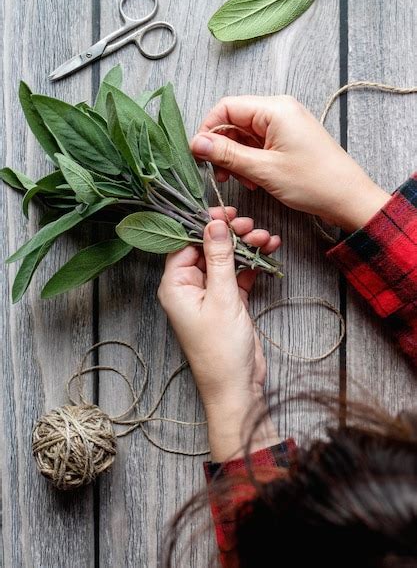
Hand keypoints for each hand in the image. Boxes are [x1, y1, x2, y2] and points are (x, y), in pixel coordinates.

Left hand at [157, 207, 279, 460]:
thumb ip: (219, 259)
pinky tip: (269, 250)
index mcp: (175, 285)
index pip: (184, 243)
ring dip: (245, 246)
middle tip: (249, 224)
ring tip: (265, 237)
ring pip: (226, 259)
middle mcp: (189, 287)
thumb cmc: (221, 350)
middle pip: (207, 248)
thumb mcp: (222, 299)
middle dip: (229, 234)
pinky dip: (253, 262)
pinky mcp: (229, 302)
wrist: (238, 388)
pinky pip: (239, 274)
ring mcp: (210, 294)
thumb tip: (214, 223)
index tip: (224, 211)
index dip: (203, 224)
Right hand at [191, 96, 389, 232]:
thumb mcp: (263, 169)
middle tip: (222, 175)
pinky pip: (258, 146)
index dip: (209, 130)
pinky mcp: (287, 140)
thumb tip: (196, 143)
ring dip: (237, 159)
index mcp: (274, 109)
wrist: (348, 198)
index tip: (200, 155)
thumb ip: (227, 154)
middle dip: (224, 149)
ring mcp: (284, 125)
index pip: (226, 107)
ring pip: (244, 136)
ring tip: (245, 181)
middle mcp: (278, 111)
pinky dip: (251, 163)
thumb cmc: (313, 182)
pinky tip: (255, 181)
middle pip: (234, 122)